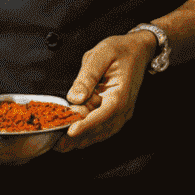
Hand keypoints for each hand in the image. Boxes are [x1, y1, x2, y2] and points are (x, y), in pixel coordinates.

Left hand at [56, 33, 152, 151]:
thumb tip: (75, 97)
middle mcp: (123, 109)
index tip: (70, 132)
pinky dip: (87, 134)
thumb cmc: (120, 50)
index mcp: (120, 94)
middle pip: (100, 130)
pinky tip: (71, 136)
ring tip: (60, 144)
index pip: (103, 115)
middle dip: (78, 138)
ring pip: (100, 133)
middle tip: (56, 143)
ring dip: (81, 140)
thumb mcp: (101, 55)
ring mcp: (120, 114)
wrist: (138, 50)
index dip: (86, 125)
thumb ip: (87, 76)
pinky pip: (101, 129)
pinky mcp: (115, 114)